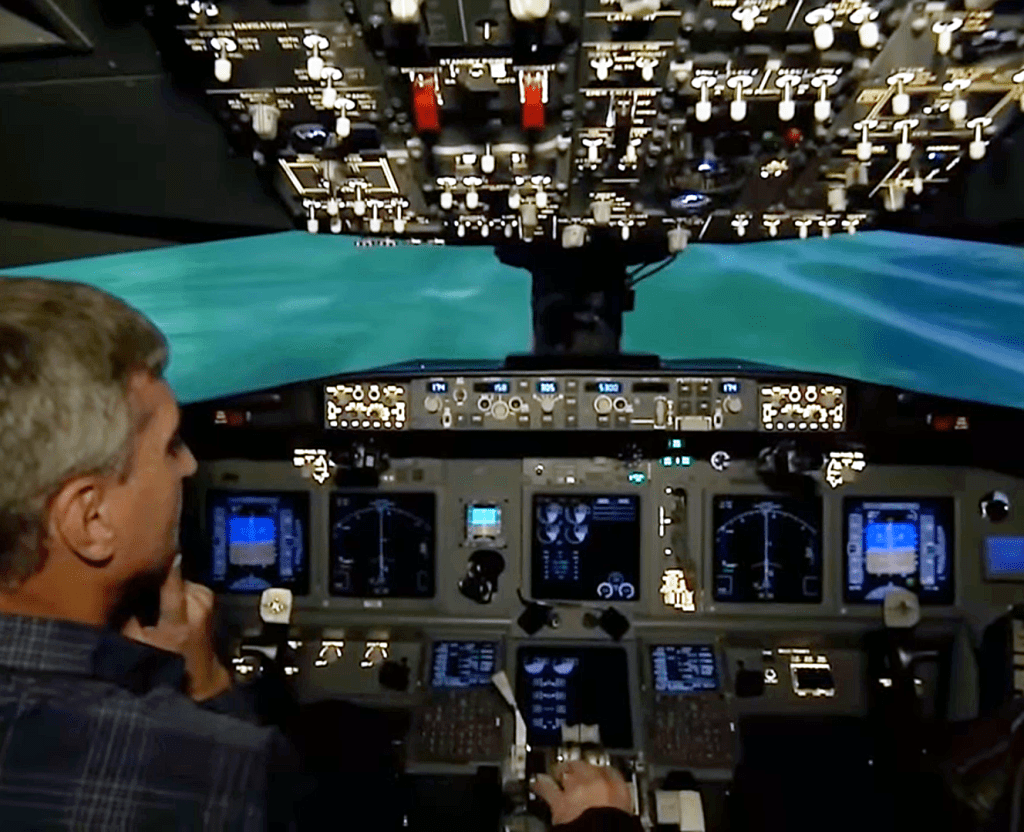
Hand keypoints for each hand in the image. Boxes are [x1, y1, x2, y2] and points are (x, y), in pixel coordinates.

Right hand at [121, 554, 231, 701]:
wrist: (201, 679)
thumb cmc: (167, 665)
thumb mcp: (138, 645)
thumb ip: (127, 618)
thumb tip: (115, 589)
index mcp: (181, 616)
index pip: (171, 577)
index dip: (159, 558)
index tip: (145, 541)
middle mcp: (198, 602)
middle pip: (170, 576)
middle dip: (153, 580)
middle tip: (137, 589)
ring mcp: (207, 599)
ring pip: (177, 581)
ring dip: (164, 587)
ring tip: (152, 605)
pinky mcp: (210, 599)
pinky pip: (186, 586)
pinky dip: (174, 592)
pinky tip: (166, 607)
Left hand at [530, 760, 633, 826]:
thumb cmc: (614, 829)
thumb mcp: (625, 818)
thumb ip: (618, 807)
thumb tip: (616, 812)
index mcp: (619, 789)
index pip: (611, 771)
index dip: (603, 772)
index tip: (601, 774)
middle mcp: (597, 784)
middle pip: (585, 765)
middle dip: (579, 768)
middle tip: (576, 770)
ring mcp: (576, 790)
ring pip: (565, 770)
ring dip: (561, 772)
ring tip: (557, 772)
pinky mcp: (559, 802)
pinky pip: (546, 787)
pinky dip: (541, 785)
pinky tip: (537, 784)